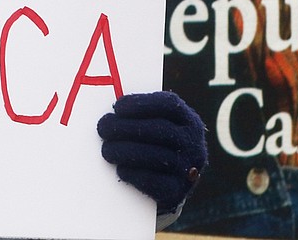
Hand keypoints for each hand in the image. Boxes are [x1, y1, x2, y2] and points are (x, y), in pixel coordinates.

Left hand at [97, 90, 206, 212]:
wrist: (169, 184)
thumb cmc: (155, 145)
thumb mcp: (156, 125)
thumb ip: (140, 116)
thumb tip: (112, 113)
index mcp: (188, 121)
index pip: (169, 105)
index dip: (142, 104)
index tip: (117, 107)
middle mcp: (193, 144)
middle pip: (161, 130)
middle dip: (127, 127)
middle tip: (103, 128)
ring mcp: (188, 169)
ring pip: (158, 156)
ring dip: (126, 151)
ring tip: (107, 150)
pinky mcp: (177, 193)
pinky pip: (156, 183)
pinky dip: (135, 175)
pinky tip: (121, 169)